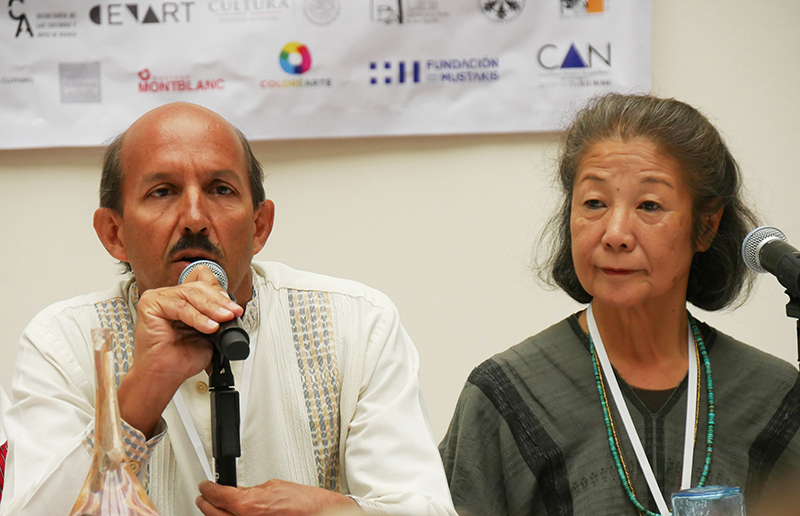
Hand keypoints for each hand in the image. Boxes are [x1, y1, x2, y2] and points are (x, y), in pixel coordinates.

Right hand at [117, 265, 242, 436]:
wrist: (164, 374)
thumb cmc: (181, 357)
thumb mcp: (208, 332)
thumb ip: (217, 316)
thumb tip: (233, 308)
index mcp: (182, 298)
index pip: (203, 281)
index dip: (219, 291)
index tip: (234, 307)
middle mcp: (170, 295)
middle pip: (198, 287)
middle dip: (220, 301)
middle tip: (233, 312)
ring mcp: (158, 298)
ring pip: (191, 295)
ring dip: (212, 308)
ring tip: (224, 319)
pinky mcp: (150, 305)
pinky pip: (180, 307)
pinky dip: (197, 317)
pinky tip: (209, 327)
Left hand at [196, 479, 361, 515]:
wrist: (319, 514)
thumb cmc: (304, 503)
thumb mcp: (272, 486)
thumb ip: (250, 490)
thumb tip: (238, 492)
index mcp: (248, 505)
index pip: (217, 495)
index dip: (208, 489)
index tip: (205, 486)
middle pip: (213, 514)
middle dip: (206, 504)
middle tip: (203, 496)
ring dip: (215, 514)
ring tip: (212, 507)